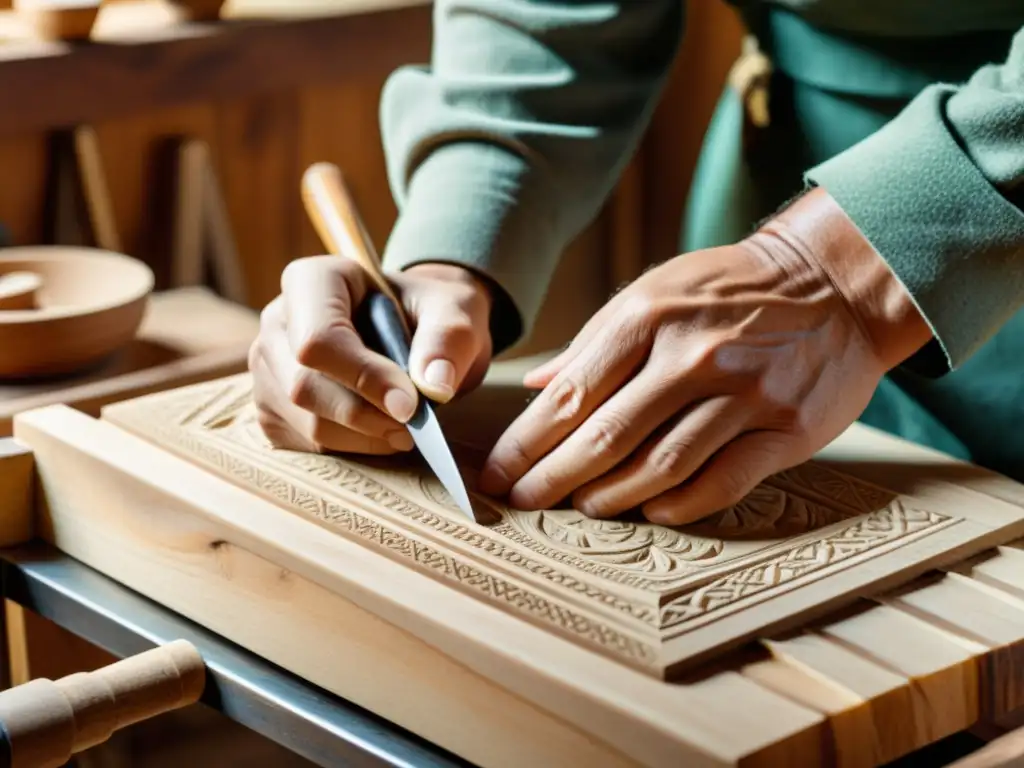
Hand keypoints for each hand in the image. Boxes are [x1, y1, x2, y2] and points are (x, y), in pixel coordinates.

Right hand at [249, 259, 492, 454]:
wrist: (416, 333)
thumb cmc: (430, 314)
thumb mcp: (455, 311)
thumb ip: (448, 339)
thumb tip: (434, 386)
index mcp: (313, 280)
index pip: (319, 339)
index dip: (363, 377)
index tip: (411, 406)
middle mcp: (277, 321)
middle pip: (305, 386)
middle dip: (367, 416)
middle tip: (416, 425)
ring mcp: (267, 367)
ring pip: (305, 422)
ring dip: (363, 437)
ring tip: (405, 428)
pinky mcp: (272, 409)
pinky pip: (304, 445)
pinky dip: (351, 449)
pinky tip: (380, 431)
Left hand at [478, 188, 931, 524]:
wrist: (836, 283)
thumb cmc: (731, 290)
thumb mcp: (656, 291)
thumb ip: (594, 342)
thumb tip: (535, 385)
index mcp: (648, 316)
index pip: (571, 394)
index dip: (526, 442)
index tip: (498, 472)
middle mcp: (693, 355)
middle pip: (606, 436)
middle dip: (553, 478)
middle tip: (523, 502)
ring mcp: (744, 393)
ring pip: (661, 465)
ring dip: (611, 496)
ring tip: (583, 506)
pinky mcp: (786, 428)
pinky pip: (723, 481)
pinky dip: (681, 504)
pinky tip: (652, 511)